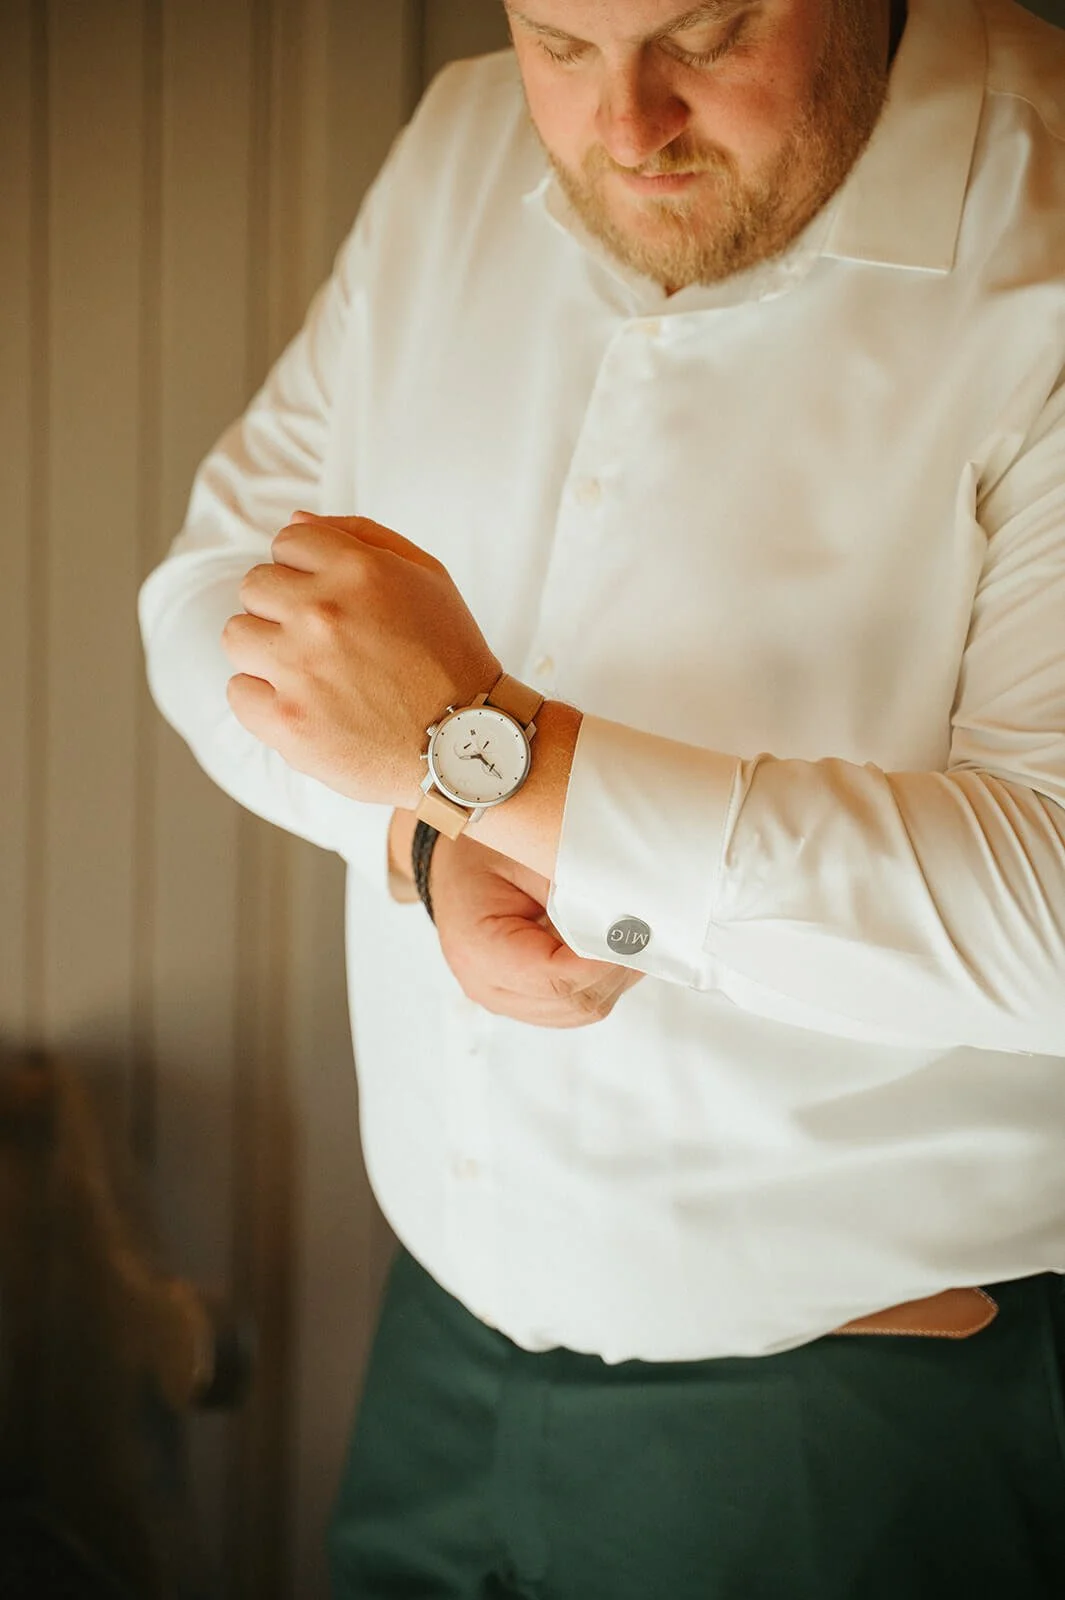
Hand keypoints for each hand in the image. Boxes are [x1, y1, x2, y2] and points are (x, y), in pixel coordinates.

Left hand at [222, 512, 500, 807]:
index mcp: (358, 570)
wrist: (466, 746)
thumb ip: (360, 536)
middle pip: (254, 586)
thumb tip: (293, 521)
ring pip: (237, 636)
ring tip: (309, 674)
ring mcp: (300, 668)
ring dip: (266, 651)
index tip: (331, 602)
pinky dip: (264, 700)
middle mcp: (323, 612)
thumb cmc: (449, 658)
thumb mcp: (428, 577)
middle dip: (282, 608)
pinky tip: (305, 707)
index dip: (307, 570)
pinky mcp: (287, 721)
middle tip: (322, 642)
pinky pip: (238, 691)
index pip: (287, 542)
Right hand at [423, 825, 644, 1028]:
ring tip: (626, 934)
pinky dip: (601, 979)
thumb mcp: (523, 851)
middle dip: (615, 967)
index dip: (604, 959)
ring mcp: (506, 1000)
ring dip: (613, 975)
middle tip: (642, 927)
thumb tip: (625, 907)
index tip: (635, 929)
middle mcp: (488, 986)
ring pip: (581, 1009)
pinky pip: (575, 1005)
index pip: (556, 978)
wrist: (453, 866)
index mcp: (477, 948)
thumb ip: (569, 881)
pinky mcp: (524, 1001)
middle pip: (574, 1001)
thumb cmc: (482, 853)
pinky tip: (608, 946)